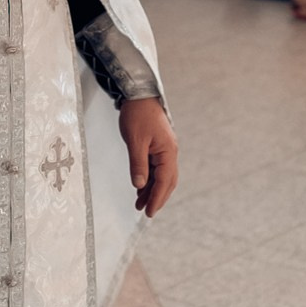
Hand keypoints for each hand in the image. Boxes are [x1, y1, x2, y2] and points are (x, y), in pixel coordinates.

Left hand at [118, 97, 179, 216]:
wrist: (138, 94)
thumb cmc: (138, 114)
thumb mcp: (135, 141)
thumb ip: (138, 164)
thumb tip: (139, 185)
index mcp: (168, 152)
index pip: (164, 181)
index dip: (157, 198)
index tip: (149, 212)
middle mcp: (170, 152)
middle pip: (167, 181)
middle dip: (157, 197)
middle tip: (146, 211)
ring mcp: (165, 149)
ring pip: (161, 176)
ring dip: (152, 189)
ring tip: (139, 202)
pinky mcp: (158, 146)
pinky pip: (156, 168)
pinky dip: (149, 179)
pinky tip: (140, 186)